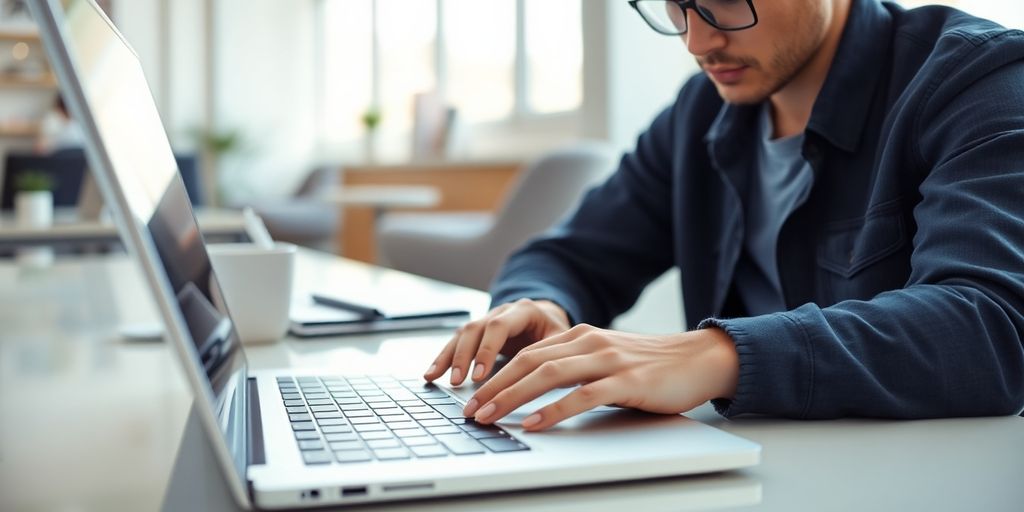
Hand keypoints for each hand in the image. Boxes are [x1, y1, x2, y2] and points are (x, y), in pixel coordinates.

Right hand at [423, 299, 570, 385]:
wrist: (549, 319)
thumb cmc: (557, 334)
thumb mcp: (562, 342)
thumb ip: (552, 355)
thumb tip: (541, 381)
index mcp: (525, 310)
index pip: (500, 327)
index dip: (487, 350)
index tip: (480, 376)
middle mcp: (502, 311)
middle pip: (476, 328)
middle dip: (464, 356)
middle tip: (457, 382)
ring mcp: (488, 319)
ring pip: (462, 333)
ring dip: (449, 356)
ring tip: (436, 377)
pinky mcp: (478, 331)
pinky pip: (457, 341)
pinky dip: (444, 357)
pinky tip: (432, 373)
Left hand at [461, 325, 738, 430]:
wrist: (699, 359)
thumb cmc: (652, 366)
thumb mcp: (606, 359)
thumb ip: (575, 368)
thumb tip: (535, 392)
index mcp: (580, 335)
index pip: (527, 354)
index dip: (495, 375)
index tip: (473, 397)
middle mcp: (589, 342)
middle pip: (528, 361)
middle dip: (493, 386)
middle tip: (470, 410)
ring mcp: (607, 360)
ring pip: (547, 375)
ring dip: (512, 397)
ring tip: (490, 416)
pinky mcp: (626, 381)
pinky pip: (581, 396)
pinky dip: (553, 410)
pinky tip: (534, 423)